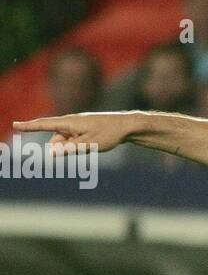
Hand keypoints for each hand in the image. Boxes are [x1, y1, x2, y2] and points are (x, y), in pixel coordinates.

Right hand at [13, 111, 134, 151]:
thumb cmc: (108, 134)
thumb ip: (70, 149)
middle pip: (56, 139)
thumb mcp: (89, 144)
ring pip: (65, 141)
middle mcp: (70, 121)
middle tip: (83, 146)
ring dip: (72, 147)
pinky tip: (94, 142)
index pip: (44, 124)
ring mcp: (76, 125)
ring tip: (93, 143)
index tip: (15, 124)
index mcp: (69, 122)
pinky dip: (78, 145)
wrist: (126, 126)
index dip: (29, 126)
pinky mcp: (82, 128)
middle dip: (62, 148)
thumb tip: (52, 152)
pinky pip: (73, 140)